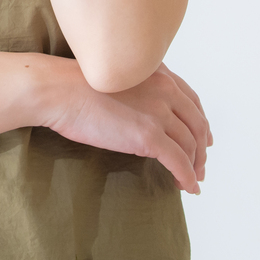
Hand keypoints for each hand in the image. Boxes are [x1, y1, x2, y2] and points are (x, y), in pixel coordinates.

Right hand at [42, 61, 211, 193]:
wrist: (57, 91)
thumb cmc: (72, 85)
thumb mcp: (115, 76)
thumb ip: (135, 88)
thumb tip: (140, 113)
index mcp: (156, 72)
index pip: (191, 100)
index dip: (200, 122)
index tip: (203, 138)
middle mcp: (164, 89)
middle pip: (197, 123)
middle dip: (202, 148)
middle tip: (200, 165)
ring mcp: (158, 112)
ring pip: (190, 144)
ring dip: (195, 166)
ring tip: (192, 180)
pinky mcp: (149, 136)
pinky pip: (179, 162)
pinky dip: (187, 176)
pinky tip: (187, 186)